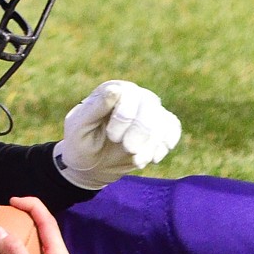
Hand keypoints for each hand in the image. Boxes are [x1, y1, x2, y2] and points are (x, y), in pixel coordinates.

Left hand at [54, 79, 180, 190]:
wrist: (90, 164)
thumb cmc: (80, 141)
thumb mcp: (80, 126)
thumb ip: (96, 107)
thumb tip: (115, 89)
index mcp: (112, 90)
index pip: (129, 94)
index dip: (125, 116)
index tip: (113, 136)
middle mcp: (133, 95)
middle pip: (149, 107)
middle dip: (141, 131)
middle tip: (128, 149)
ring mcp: (148, 110)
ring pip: (162, 119)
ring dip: (152, 143)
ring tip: (137, 161)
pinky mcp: (159, 125)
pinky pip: (172, 128)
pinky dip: (164, 144)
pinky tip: (153, 159)